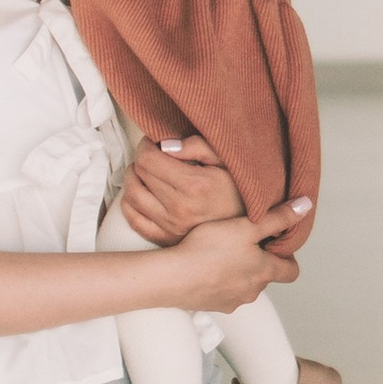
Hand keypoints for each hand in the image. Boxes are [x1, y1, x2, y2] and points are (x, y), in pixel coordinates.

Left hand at [115, 134, 239, 241]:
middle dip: (142, 159)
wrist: (252, 223)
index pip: (148, 159)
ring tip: (147, 173)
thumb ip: (197, 146)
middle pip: (139, 174)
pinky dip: (130, 203)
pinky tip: (142, 194)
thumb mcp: (226, 159)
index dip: (146, 146)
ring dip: (133, 179)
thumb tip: (165, 145)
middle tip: (154, 155)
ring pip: (131, 195)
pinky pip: (134, 219)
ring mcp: (171, 227)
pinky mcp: (166, 240)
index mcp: (195, 185)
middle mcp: (180, 208)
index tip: (154, 143)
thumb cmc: (238, 187)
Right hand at [152, 198, 310, 315]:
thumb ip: (277, 217)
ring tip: (222, 253)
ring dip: (239, 272)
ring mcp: (232, 301)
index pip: (291, 271)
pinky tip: (206, 267)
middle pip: (266, 276)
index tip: (276, 243)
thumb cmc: (209, 250)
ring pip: (244, 285)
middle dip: (260, 261)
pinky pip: (223, 293)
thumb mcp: (247, 226)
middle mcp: (253, 291)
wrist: (173, 277)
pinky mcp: (212, 306)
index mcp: (265, 271)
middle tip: (245, 242)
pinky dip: (220, 281)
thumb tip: (305, 206)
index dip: (288, 256)